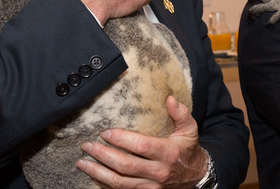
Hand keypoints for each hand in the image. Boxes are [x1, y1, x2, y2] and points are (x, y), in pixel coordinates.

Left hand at [76, 96, 208, 187]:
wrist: (197, 176)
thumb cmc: (188, 149)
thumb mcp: (190, 129)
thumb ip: (180, 113)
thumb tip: (170, 99)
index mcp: (168, 153)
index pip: (140, 146)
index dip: (121, 140)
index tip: (105, 132)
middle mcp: (158, 172)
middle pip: (125, 166)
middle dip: (103, 155)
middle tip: (87, 146)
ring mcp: (151, 186)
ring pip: (120, 182)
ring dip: (98, 172)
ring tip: (82, 162)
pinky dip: (105, 183)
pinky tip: (94, 175)